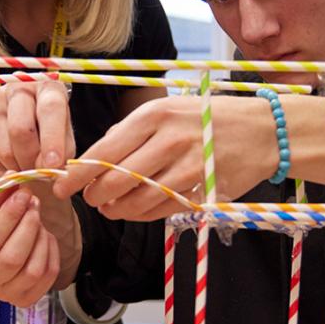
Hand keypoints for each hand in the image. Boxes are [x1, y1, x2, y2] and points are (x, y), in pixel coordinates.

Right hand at [0, 78, 74, 171]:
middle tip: (35, 170)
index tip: (52, 164)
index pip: (50, 108)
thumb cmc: (49, 136)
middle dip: (30, 160)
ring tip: (22, 164)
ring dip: (14, 166)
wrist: (25, 133)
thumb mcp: (65, 143)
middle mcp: (18, 86)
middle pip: (20, 129)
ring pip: (2, 147)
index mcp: (49, 88)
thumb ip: (61, 155)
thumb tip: (44, 168)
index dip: (52, 138)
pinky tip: (5, 161)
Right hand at [0, 187, 60, 306]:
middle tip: (33, 204)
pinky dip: (51, 252)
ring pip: (32, 269)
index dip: (9, 216)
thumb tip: (13, 176)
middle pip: (11, 258)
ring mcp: (4, 294)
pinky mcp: (24, 299)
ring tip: (37, 220)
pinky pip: (47, 276)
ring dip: (41, 238)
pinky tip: (44, 237)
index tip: (22, 194)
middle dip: (28, 226)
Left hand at [53, 95, 276, 220]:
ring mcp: (187, 167)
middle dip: (95, 196)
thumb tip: (91, 160)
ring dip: (117, 210)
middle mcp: (168, 140)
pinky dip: (142, 215)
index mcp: (152, 115)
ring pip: (136, 201)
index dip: (77, 174)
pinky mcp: (202, 191)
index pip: (102, 151)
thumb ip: (128, 132)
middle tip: (90, 199)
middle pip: (114, 180)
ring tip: (111, 207)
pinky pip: (160, 211)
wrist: (263, 130)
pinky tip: (136, 209)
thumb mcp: (165, 108)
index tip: (61, 186)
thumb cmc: (205, 118)